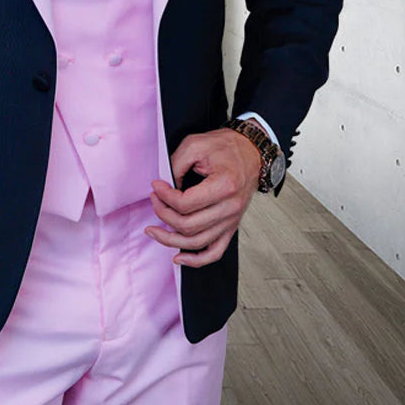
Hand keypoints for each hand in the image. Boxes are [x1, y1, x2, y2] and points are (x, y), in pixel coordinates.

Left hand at [144, 128, 260, 266]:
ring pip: (197, 242)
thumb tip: (164, 187)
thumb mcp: (195, 145)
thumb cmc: (226, 147)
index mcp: (225, 186)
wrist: (251, 152)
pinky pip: (215, 252)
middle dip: (163, 215)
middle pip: (189, 225)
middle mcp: (231, 207)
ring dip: (170, 240)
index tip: (156, 185)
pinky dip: (196, 260)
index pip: (186, 204)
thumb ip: (176, 165)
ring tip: (153, 231)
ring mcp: (232, 220)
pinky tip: (179, 257)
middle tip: (154, 200)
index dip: (164, 196)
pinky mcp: (231, 226)